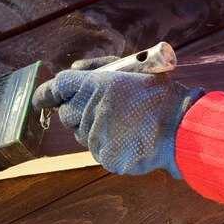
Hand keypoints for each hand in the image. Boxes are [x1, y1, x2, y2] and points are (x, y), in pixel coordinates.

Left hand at [32, 57, 204, 177]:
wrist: (183, 129)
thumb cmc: (159, 95)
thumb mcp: (133, 69)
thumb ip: (97, 67)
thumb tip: (72, 69)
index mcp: (96, 85)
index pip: (58, 86)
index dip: (47, 93)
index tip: (40, 100)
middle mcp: (91, 110)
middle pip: (67, 113)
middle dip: (77, 111)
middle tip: (103, 109)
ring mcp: (96, 136)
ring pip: (81, 133)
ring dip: (93, 128)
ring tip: (124, 123)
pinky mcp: (105, 157)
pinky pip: (97, 150)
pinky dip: (107, 145)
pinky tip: (128, 138)